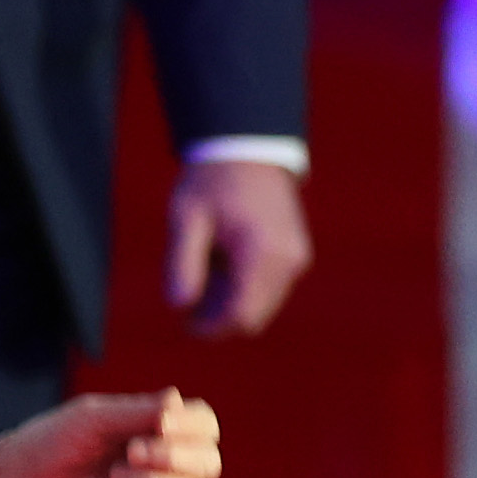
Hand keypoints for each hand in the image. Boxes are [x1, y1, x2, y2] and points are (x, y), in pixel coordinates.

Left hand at [0, 388, 220, 477]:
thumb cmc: (53, 443)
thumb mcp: (93, 418)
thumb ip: (138, 412)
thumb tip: (179, 402)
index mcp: (158, 435)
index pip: (205, 429)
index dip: (194, 426)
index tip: (161, 422)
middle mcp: (162, 471)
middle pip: (209, 466)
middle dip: (177, 457)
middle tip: (133, 450)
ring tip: (113, 474)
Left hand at [164, 153, 308, 337]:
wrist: (248, 149)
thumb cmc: (213, 182)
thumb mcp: (187, 218)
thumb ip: (182, 263)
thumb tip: (179, 307)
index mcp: (261, 253)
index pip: (240, 316)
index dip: (210, 328)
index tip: (184, 322)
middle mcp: (287, 261)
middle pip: (253, 318)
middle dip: (219, 318)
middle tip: (189, 298)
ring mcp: (296, 259)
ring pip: (263, 306)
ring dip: (232, 302)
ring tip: (205, 272)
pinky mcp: (297, 256)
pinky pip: (271, 289)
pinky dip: (246, 288)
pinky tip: (224, 262)